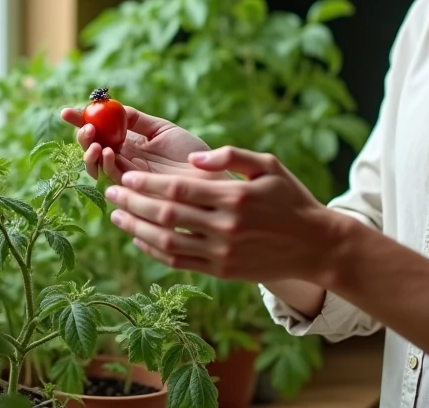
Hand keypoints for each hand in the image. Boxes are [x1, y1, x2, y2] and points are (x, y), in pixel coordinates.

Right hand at [60, 105, 221, 184]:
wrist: (211, 174)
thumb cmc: (191, 151)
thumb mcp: (162, 129)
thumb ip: (137, 120)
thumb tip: (113, 107)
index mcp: (129, 143)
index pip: (99, 131)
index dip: (80, 122)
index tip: (66, 112)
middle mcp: (125, 160)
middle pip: (92, 148)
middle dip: (82, 137)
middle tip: (83, 126)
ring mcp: (128, 175)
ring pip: (97, 165)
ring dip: (90, 151)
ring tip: (93, 139)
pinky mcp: (135, 188)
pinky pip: (113, 176)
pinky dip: (105, 163)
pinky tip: (107, 151)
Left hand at [103, 146, 337, 283]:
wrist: (316, 245)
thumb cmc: (291, 198)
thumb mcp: (268, 165)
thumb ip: (231, 156)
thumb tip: (195, 160)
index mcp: (234, 196)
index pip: (178, 188)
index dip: (148, 182)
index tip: (127, 175)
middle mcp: (225, 226)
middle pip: (166, 214)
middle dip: (133, 202)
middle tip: (112, 192)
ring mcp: (223, 252)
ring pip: (167, 241)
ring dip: (137, 228)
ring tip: (117, 216)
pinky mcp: (222, 271)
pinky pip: (179, 262)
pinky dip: (154, 251)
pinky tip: (140, 238)